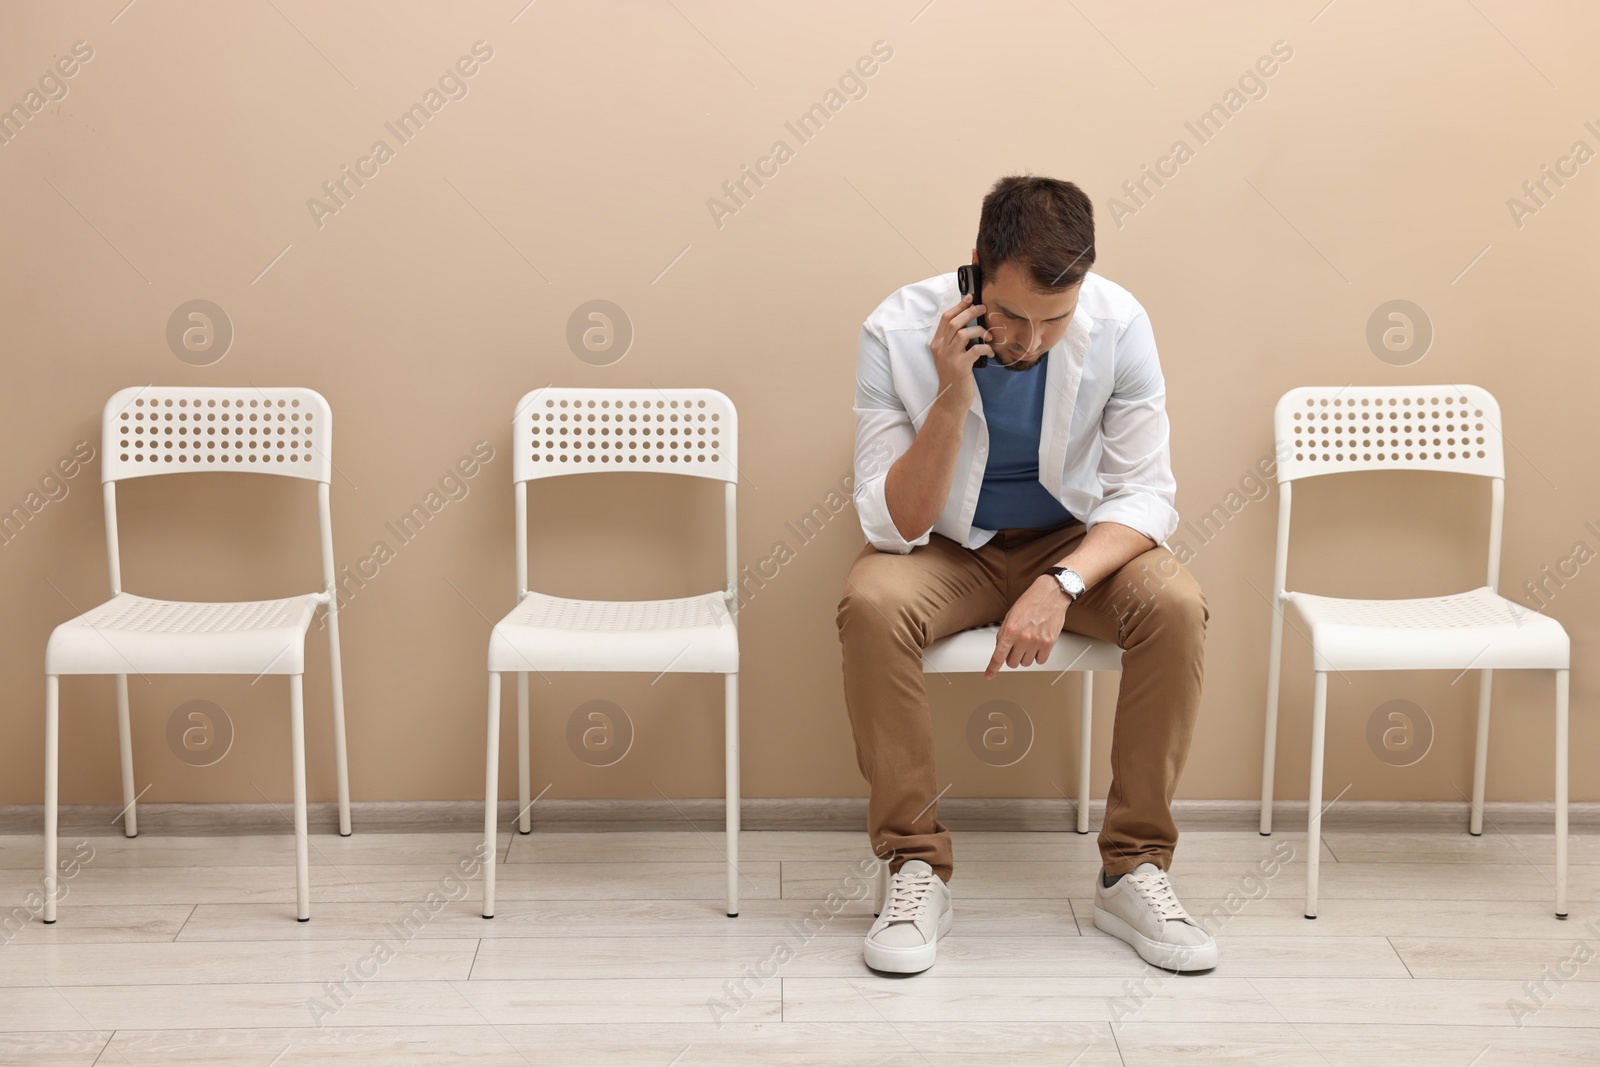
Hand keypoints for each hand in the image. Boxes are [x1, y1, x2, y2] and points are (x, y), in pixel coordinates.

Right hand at [930, 294, 989, 410]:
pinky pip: (976, 349)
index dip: (958, 306)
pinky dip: (986, 348)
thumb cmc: (953, 378)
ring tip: (988, 336)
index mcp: (937, 344)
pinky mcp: (961, 366)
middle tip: (983, 308)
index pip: (945, 318)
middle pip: (954, 322)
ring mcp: (950, 357)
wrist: (951, 400)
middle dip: (970, 312)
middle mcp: (941, 349)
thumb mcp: (949, 357)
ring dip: (979, 331)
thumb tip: (970, 325)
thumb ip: (954, 342)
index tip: (970, 298)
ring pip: (963, 333)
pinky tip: (990, 352)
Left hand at [985, 575, 1069, 678]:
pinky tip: (1038, 645)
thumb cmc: (1031, 602)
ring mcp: (1037, 642)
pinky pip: (1040, 661)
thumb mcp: (1010, 616)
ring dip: (1025, 656)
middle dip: (1012, 657)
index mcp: (1010, 630)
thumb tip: (1000, 649)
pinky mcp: (1049, 643)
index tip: (989, 676)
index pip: (998, 656)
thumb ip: (1003, 634)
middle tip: (1016, 648)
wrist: (1051, 594)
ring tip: (1028, 643)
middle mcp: (1023, 638)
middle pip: (1013, 663)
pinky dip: (1038, 656)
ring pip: (1026, 663)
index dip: (992, 669)